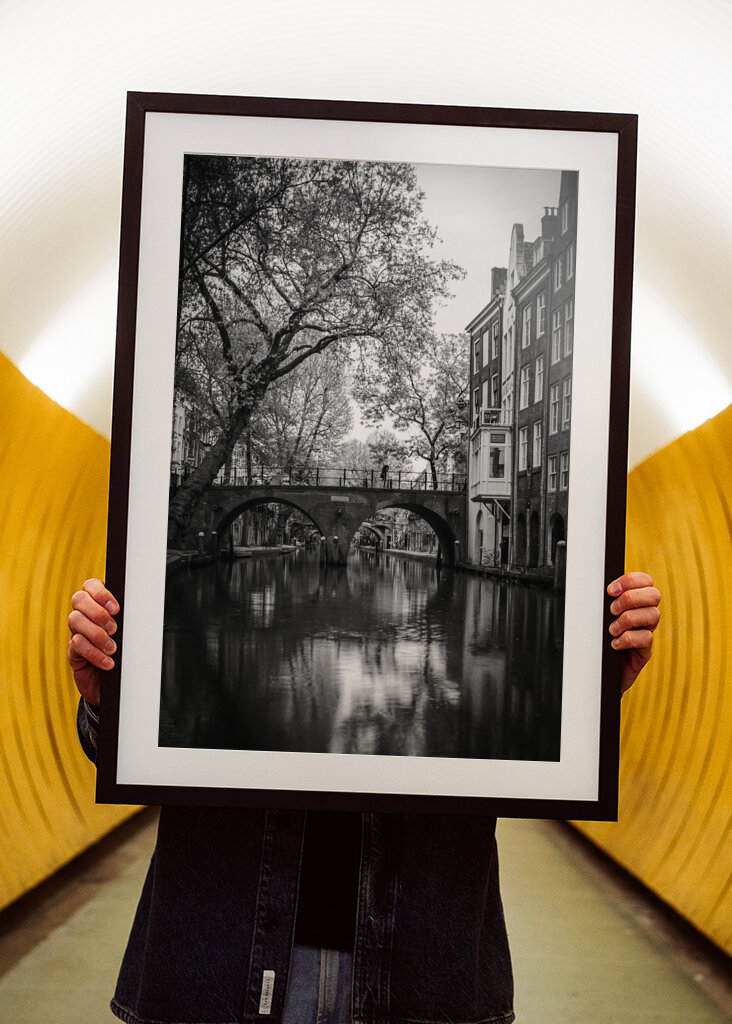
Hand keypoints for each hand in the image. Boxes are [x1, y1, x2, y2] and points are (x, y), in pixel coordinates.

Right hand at [67, 579, 119, 705]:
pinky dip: (94, 653)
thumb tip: (140, 611)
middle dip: (98, 612)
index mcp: (99, 605)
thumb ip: (128, 620)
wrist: (116, 684)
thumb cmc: (125, 654)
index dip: (100, 593)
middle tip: (114, 629)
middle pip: (79, 599)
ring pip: (75, 620)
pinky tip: (107, 662)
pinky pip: (77, 644)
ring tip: (112, 648)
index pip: (91, 585)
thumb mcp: (129, 634)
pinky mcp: (73, 652)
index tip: (116, 608)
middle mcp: (85, 616)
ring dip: (97, 634)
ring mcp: (76, 632)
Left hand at [607, 571, 660, 693]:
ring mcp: (646, 632)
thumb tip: (593, 587)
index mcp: (635, 602)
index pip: (645, 581)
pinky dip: (628, 639)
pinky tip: (614, 644)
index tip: (610, 590)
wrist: (597, 670)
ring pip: (653, 615)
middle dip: (630, 598)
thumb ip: (603, 602)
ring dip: (628, 619)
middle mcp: (644, 615)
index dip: (631, 580)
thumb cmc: (597, 640)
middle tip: (612, 610)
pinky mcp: (644, 651)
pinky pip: (646, 638)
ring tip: (612, 630)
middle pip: (654, 595)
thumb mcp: (599, 617)